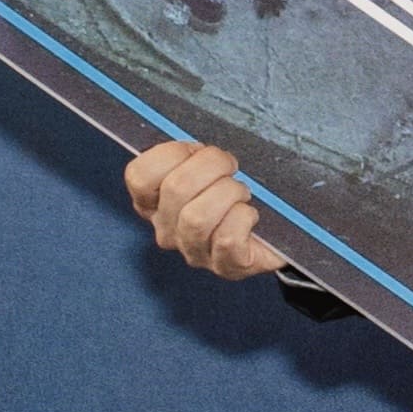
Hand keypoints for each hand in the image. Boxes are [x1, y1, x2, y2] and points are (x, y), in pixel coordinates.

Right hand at [126, 137, 290, 279]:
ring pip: (196, 217)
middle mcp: (167, 230)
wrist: (273, 230)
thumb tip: (197, 144)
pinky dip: (244, 219)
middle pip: (175, 188)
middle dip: (212, 166)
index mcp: (154, 202)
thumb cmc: (235, 192)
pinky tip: (251, 216)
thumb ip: (192, 153)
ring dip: (229, 194)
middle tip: (232, 168)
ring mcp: (194, 252)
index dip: (172, 154)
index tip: (197, 150)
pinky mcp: (226, 267)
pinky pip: (226, 239)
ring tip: (242, 194)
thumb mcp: (208, 164)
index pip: (139, 175)